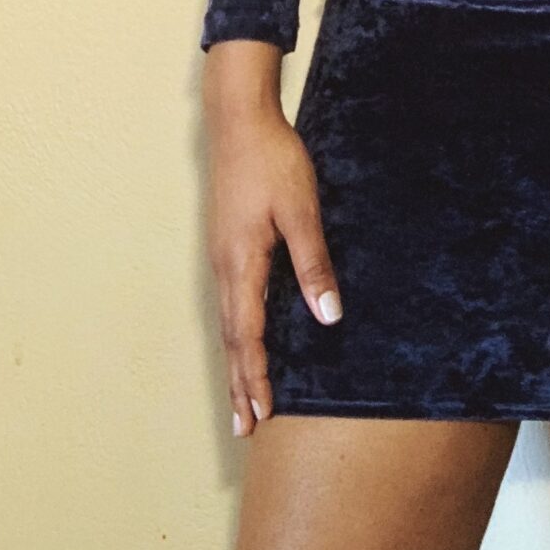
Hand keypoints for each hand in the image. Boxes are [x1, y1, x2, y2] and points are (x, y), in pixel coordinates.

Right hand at [203, 99, 342, 436]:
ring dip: (236, 363)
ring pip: (228, 322)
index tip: (262, 415)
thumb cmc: (272, 160)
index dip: (256, 377)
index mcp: (242, 263)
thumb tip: (328, 316)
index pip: (250, 335)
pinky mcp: (226, 243)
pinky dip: (236, 333)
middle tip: (245, 429)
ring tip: (241, 398)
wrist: (238, 119)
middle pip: (232, 338)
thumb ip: (313, 263)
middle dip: (240, 384)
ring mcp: (222, 255)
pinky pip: (230, 302)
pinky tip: (243, 338)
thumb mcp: (301, 210)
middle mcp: (225, 267)